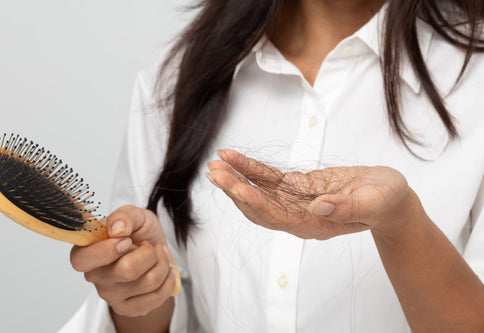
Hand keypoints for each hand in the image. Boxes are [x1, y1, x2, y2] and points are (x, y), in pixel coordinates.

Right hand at [70, 205, 177, 316]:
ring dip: (162, 263)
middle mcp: (94, 276)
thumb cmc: (139, 232)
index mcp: (86, 251)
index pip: (82, 260)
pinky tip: (165, 270)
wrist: (156, 252)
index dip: (108, 250)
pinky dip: (168, 279)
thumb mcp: (135, 214)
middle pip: (127, 270)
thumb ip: (124, 216)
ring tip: (159, 255)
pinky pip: (157, 297)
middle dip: (149, 253)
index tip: (127, 240)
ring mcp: (110, 295)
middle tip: (148, 246)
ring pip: (148, 281)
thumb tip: (117, 229)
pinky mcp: (128, 308)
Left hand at [206, 149, 418, 239]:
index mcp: (315, 225)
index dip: (257, 204)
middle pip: (260, 207)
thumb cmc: (385, 200)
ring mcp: (295, 201)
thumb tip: (317, 207)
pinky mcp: (296, 185)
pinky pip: (268, 177)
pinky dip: (250, 168)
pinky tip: (232, 157)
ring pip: (259, 192)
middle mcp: (298, 216)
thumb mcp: (374, 202)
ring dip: (236, 179)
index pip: (279, 217)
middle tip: (216, 173)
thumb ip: (346, 207)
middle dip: (236, 191)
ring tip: (216, 165)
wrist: (388, 195)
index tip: (238, 189)